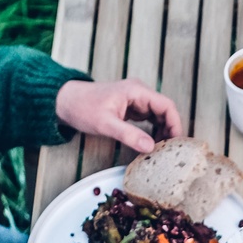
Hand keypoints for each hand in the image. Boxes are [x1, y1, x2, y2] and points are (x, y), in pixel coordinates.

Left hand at [55, 78, 183, 154]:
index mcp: (136, 91)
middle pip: (165, 111)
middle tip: (170, 151)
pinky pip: (150, 120)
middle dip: (170, 131)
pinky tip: (150, 145)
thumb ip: (129, 135)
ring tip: (161, 150)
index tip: (176, 142)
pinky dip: (153, 132)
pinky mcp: (131, 109)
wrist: (65, 102)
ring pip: (159, 116)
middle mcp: (139, 94)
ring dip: (162, 132)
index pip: (166, 105)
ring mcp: (136, 101)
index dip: (175, 124)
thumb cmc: (82, 107)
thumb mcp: (106, 124)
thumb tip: (150, 147)